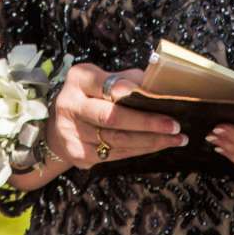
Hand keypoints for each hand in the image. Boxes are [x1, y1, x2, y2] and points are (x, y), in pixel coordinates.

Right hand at [17, 63, 184, 186]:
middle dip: (147, 123)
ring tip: (177, 139)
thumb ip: (126, 80)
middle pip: (112, 117)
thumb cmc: (88, 98)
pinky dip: (139, 151)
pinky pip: (115, 154)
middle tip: (176, 126)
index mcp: (78, 80)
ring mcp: (72, 133)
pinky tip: (157, 146)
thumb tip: (159, 85)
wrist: (56, 128)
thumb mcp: (100, 80)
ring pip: (117, 140)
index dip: (131, 93)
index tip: (157, 99)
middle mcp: (70, 105)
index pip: (107, 85)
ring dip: (151, 141)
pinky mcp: (78, 154)